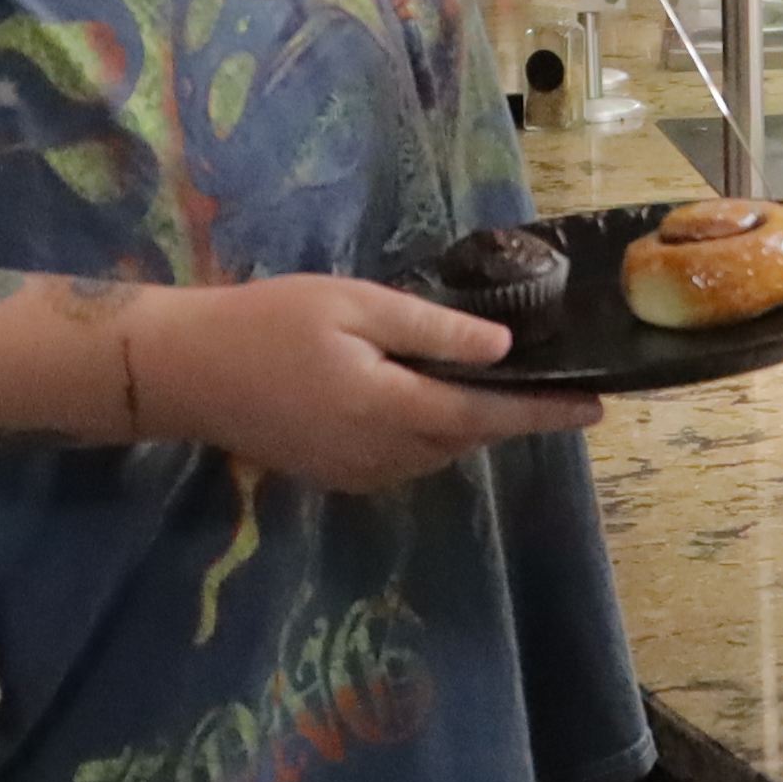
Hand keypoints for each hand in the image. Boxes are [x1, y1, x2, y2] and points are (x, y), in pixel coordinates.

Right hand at [134, 275, 595, 494]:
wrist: (186, 371)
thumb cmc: (270, 322)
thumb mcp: (356, 306)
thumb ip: (432, 330)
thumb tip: (503, 348)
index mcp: (389, 409)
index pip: (486, 415)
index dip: (544, 413)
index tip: (596, 408)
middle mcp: (380, 455)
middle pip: (466, 438)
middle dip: (511, 415)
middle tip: (553, 382)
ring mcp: (356, 473)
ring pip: (437, 454)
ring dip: (470, 425)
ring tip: (502, 386)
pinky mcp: (335, 476)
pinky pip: (405, 462)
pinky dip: (431, 435)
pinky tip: (432, 400)